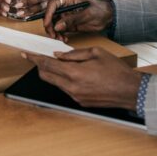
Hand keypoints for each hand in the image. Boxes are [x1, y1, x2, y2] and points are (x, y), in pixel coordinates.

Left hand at [11, 0, 58, 18]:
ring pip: (40, 7)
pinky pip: (41, 14)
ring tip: (19, 13)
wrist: (58, 3)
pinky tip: (25, 17)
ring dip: (28, 10)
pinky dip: (32, 15)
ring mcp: (50, 4)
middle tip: (17, 4)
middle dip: (28, 1)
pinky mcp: (49, 12)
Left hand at [24, 47, 140, 109]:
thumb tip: (59, 55)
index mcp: (74, 73)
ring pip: (56, 84)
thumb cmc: (116, 70)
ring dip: (54, 74)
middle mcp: (72, 87)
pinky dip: (65, 81)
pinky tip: (74, 74)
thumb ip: (74, 54)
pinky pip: (66, 90)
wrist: (130, 91)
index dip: (35, 58)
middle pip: (46, 76)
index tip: (26, 54)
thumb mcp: (96, 52)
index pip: (47, 65)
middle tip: (40, 57)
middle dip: (41, 66)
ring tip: (61, 64)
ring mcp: (75, 97)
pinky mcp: (80, 102)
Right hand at [43, 0, 111, 41]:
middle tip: (53, 34)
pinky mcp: (69, 24)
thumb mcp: (86, 14)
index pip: (53, 4)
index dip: (48, 14)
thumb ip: (71, 19)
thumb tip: (57, 25)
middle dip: (50, 26)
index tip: (47, 24)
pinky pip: (60, 30)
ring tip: (60, 38)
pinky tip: (65, 39)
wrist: (109, 17)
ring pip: (54, 24)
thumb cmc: (100, 10)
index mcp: (69, 0)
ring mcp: (67, 16)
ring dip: (55, 32)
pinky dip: (60, 35)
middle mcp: (66, 7)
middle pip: (51, 15)